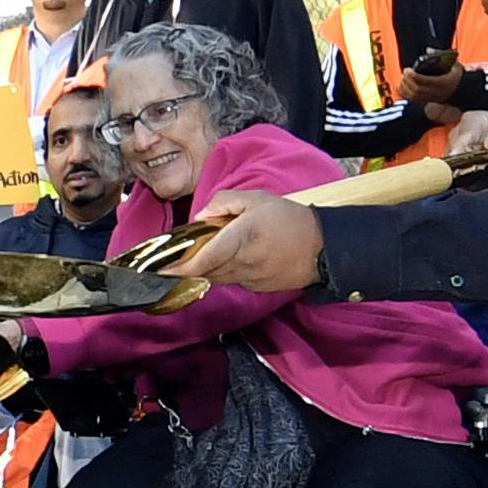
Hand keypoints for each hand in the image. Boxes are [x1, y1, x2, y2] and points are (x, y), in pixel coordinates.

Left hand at [180, 193, 324, 294]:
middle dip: (188, 266)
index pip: (203, 260)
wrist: (325, 247)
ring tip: (204, 253)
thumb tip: (201, 216)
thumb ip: (225, 202)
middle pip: (205, 271)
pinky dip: (225, 271)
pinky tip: (231, 257)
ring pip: (217, 278)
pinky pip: (233, 280)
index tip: (162, 270)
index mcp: (242, 238)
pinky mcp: (258, 288)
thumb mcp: (258, 198)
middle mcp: (243, 263)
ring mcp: (251, 279)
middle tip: (176, 257)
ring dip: (206, 268)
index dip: (180, 268)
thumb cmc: (292, 220)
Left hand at [404, 53, 473, 119]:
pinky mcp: (428, 101)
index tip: (407, 69)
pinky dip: (405, 94)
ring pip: (413, 96)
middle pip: (416, 89)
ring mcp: (432, 98)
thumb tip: (428, 49)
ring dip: (405, 87)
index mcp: (443, 83)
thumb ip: (442, 55)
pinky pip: (413, 100)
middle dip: (407, 81)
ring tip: (403, 78)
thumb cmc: (458, 76)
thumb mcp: (454, 64)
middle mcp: (436, 92)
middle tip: (405, 72)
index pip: (424, 81)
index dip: (413, 76)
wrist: (464, 91)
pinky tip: (401, 86)